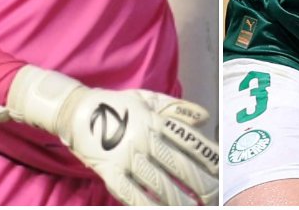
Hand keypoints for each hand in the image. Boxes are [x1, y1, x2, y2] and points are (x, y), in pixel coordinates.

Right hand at [0, 66, 218, 205]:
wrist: (76, 110)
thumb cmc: (117, 105)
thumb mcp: (149, 98)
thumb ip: (178, 108)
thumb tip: (206, 117)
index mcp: (155, 119)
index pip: (187, 139)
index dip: (206, 155)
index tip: (221, 169)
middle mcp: (143, 137)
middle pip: (175, 162)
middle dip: (197, 181)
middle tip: (214, 194)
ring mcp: (125, 154)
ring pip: (155, 180)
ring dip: (176, 196)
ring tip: (193, 207)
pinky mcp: (107, 169)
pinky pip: (128, 190)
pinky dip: (144, 203)